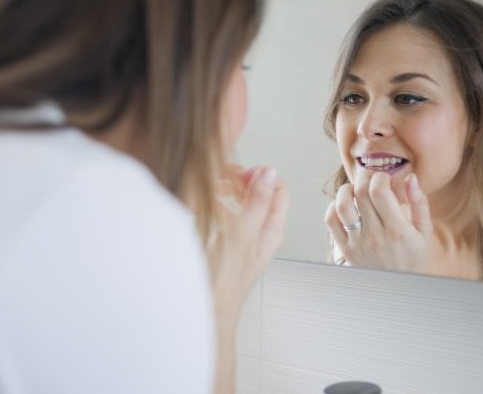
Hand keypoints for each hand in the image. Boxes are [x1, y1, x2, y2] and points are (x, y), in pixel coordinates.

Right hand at [211, 165, 288, 317]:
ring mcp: (243, 237)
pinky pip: (226, 215)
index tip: (239, 172)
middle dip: (242, 180)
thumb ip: (257, 203)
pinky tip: (205, 206)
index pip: (278, 188)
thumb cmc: (224, 281)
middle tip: (222, 175)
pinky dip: (217, 205)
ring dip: (228, 190)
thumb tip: (269, 173)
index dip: (260, 175)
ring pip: (240, 202)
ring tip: (211, 186)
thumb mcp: (242, 235)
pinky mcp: (226, 242)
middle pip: (259, 193)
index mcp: (272, 229)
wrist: (206, 310)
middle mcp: (260, 232)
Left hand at [325, 169, 431, 271]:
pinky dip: (334, 206)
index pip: (380, 192)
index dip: (380, 177)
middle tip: (370, 178)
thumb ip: (419, 203)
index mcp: (397, 230)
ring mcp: (357, 243)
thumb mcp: (424, 232)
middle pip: (360, 193)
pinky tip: (346, 204)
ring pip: (342, 205)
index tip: (385, 179)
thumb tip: (410, 177)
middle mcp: (375, 236)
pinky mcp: (345, 249)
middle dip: (365, 177)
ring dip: (347, 189)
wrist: (397, 288)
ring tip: (356, 189)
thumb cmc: (412, 257)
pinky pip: (331, 221)